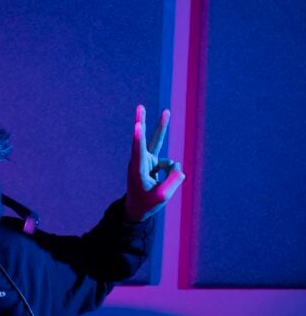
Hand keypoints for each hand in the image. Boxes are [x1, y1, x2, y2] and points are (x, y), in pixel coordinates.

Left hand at [125, 105, 185, 222]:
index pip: (139, 152)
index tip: (137, 126)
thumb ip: (174, 180)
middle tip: (139, 106)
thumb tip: (177, 165)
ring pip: (158, 142)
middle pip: (143, 138)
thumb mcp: (163, 196)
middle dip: (142, 121)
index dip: (139, 139)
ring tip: (165, 111)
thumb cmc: (146, 204)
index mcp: (138, 170)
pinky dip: (171, 172)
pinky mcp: (152, 162)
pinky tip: (161, 181)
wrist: (137, 209)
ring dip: (162, 125)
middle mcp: (140, 162)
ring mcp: (146, 160)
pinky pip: (169, 163)